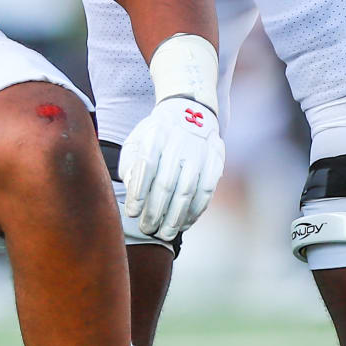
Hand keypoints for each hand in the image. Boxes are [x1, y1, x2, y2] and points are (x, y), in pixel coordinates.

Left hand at [118, 97, 225, 241]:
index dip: (139, 193)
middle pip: (166, 183)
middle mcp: (179, 142)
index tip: (132, 213)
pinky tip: (184, 224)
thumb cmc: (156, 135)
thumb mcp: (136, 140)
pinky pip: (206, 192)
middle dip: (155, 211)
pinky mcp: (216, 161)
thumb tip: (132, 192)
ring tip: (164, 234)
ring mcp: (201, 152)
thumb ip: (130, 164)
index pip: (146, 166)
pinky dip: (195, 211)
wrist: (190, 112)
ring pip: (187, 191)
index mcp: (156, 134)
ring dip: (175, 217)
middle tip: (146, 229)